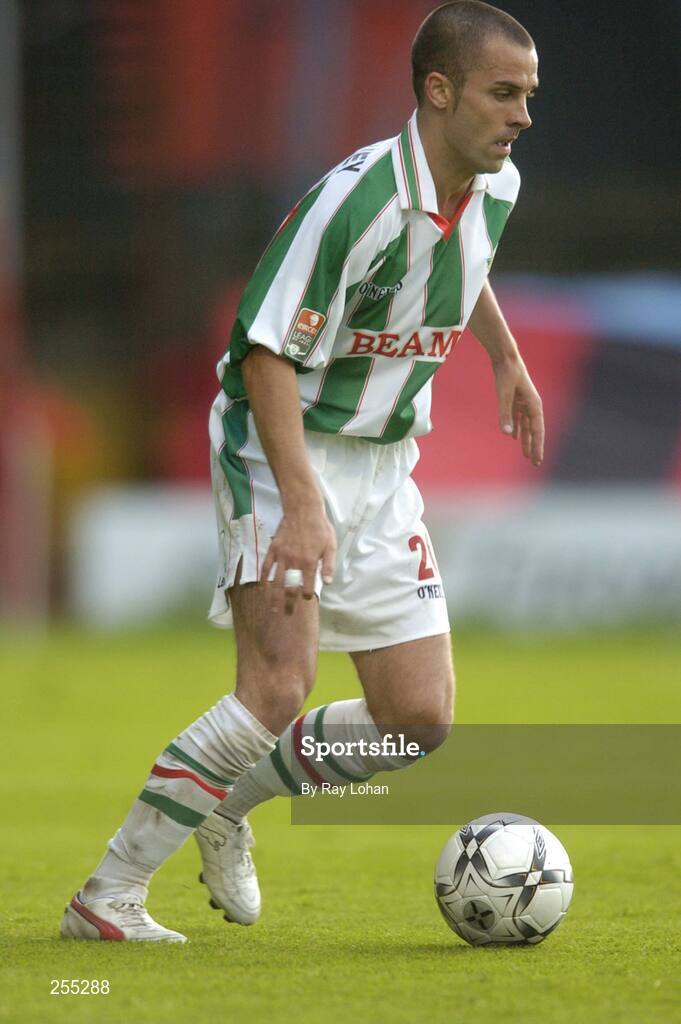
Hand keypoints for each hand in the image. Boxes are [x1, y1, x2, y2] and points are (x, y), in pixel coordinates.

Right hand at [260, 497, 336, 614]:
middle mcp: (294, 562)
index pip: (307, 586)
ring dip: (274, 597)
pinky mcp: (273, 549)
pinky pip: (266, 566)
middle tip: (287, 614)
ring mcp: (282, 556)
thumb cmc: (320, 528)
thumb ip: (328, 565)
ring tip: (273, 609)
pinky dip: (264, 578)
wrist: (303, 509)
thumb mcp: (330, 546)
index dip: (307, 595)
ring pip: (277, 581)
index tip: (306, 599)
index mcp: (309, 563)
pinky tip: (263, 587)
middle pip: (290, 588)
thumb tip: (328, 583)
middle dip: (289, 603)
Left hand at [493, 355, 543, 465]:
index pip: (537, 431)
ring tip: (526, 455)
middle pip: (534, 431)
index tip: (537, 460)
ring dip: (526, 440)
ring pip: (526, 426)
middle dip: (534, 447)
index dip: (537, 446)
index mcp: (534, 405)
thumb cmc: (507, 374)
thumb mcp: (504, 395)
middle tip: (535, 463)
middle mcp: (531, 405)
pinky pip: (518, 418)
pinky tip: (514, 437)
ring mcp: (524, 403)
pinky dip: (517, 428)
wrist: (505, 357)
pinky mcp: (516, 400)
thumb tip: (508, 435)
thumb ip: (505, 415)